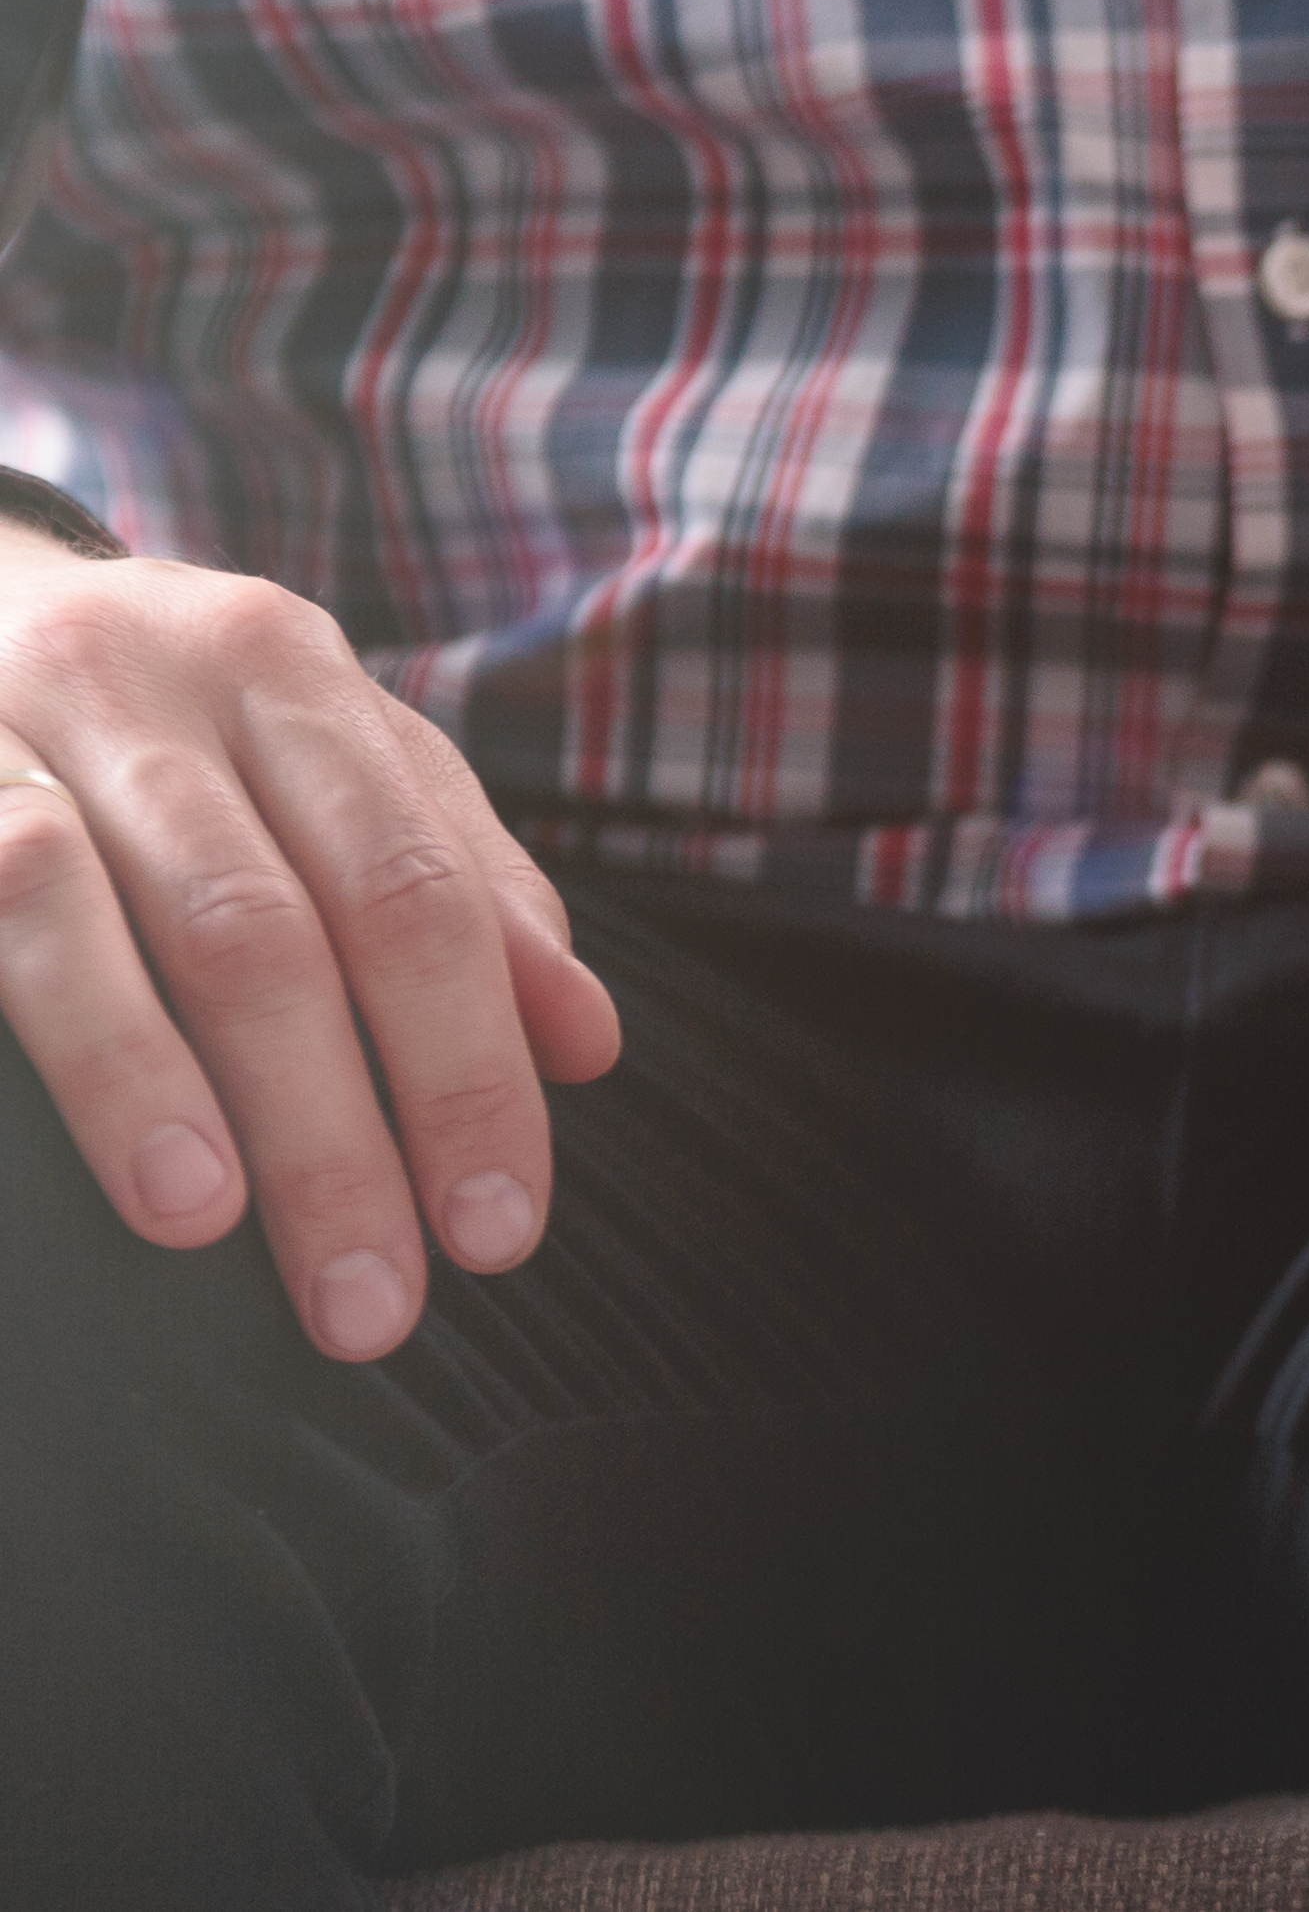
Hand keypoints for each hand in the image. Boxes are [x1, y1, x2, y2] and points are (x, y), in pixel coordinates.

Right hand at [0, 533, 621, 1357]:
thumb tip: (588, 1043)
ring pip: (67, 907)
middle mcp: (140, 682)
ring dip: (137, 1077)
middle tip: (374, 1298)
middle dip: (332, 1130)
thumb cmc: (176, 712)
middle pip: (262, 927)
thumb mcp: (333, 753)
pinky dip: (14, 1022)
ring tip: (200, 1222)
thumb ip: (464, 881)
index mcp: (286, 673)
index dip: (466, 1070)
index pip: (415, 894)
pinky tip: (46, 1136)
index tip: (498, 1227)